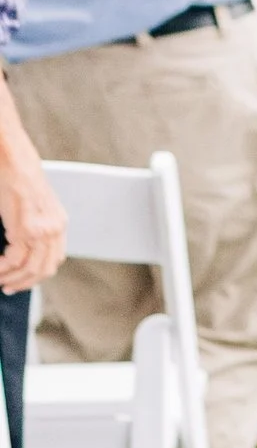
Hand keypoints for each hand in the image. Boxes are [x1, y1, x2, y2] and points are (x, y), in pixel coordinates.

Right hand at [0, 139, 65, 290]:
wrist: (14, 160)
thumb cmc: (19, 178)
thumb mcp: (34, 205)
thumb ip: (34, 224)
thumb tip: (20, 245)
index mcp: (59, 223)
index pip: (54, 260)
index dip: (38, 274)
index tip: (22, 280)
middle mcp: (55, 229)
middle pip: (44, 269)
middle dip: (25, 282)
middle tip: (8, 287)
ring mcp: (42, 230)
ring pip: (29, 268)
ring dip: (11, 279)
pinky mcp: (26, 229)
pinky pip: (14, 260)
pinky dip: (2, 268)